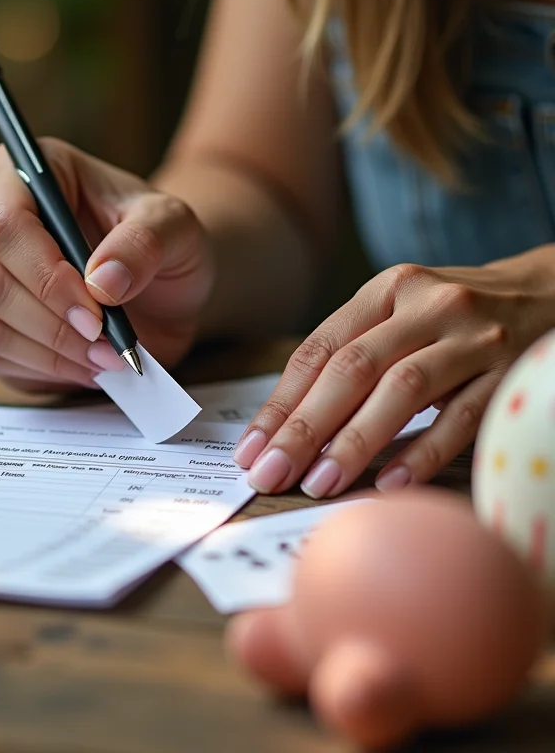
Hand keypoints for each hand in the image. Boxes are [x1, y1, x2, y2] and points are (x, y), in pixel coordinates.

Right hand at [0, 139, 212, 391]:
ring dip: (47, 354)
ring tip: (104, 359)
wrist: (162, 285)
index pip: (6, 221)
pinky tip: (83, 366)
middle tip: (106, 344)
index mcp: (32, 174)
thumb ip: (145, 243)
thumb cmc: (163, 242)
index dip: (45, 276)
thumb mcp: (176, 229)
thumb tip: (102, 282)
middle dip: (50, 324)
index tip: (97, 312)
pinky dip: (39, 370)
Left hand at [233, 246, 554, 495]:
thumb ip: (352, 355)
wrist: (547, 293)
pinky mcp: (512, 370)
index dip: (280, 403)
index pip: (318, 350)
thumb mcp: (400, 316)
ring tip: (318, 484)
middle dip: (304, 427)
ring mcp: (472, 336)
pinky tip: (391, 485)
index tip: (250, 450)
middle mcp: (426, 305)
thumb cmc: (451, 320)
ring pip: (402, 389)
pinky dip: (424, 451)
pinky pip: (462, 416)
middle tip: (270, 475)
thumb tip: (289, 426)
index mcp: (386, 290)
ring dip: (355, 441)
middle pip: (352, 368)